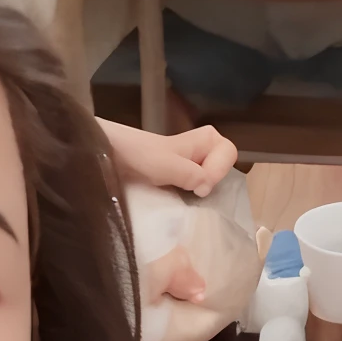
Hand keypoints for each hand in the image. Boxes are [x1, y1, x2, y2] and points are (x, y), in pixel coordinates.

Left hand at [103, 120, 237, 196]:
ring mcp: (195, 167)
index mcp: (206, 138)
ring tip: (183, 196)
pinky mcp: (184, 181)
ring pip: (213, 182)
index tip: (199, 183)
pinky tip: (179, 201)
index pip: (229, 154)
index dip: (217, 169)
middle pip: (224, 170)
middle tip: (192, 190)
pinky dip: (193, 199)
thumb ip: (190, 173)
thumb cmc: (138, 154)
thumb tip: (206, 187)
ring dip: (201, 192)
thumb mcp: (165, 164)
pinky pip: (198, 191)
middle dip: (211, 182)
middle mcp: (205, 151)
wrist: (111, 156)